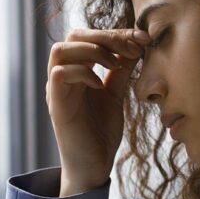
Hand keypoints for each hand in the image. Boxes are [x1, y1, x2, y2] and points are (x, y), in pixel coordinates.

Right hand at [46, 27, 150, 194]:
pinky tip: (100, 85)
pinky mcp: (56, 105)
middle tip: (132, 48)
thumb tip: (136, 43)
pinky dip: (83, 72)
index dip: (117, 33)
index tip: (143, 40)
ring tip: (114, 65)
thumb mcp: (116, 94)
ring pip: (61, 49)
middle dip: (106, 36)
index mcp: (77, 71)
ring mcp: (57, 90)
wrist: (93, 165)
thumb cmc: (101, 132)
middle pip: (73, 35)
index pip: (89, 36)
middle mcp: (63, 76)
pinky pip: (60, 74)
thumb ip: (121, 70)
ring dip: (92, 50)